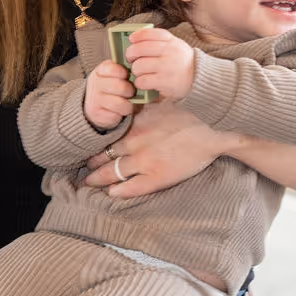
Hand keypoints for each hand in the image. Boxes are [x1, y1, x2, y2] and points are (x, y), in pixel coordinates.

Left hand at [83, 99, 235, 196]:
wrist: (213, 129)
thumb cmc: (190, 112)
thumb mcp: (161, 102)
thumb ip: (143, 107)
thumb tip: (129, 104)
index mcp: (135, 124)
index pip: (106, 136)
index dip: (94, 144)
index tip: (87, 147)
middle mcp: (134, 143)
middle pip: (102, 156)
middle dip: (90, 164)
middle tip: (82, 169)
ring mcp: (144, 161)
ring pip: (111, 173)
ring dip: (98, 179)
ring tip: (90, 183)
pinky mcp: (157, 177)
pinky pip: (130, 188)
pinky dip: (118, 191)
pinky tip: (112, 193)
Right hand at [84, 59, 134, 129]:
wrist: (96, 105)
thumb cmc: (113, 87)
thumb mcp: (117, 74)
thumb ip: (126, 68)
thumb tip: (142, 69)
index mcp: (101, 71)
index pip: (113, 69)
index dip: (123, 73)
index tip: (126, 76)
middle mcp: (95, 84)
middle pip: (120, 87)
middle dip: (129, 91)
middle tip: (131, 93)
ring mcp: (94, 100)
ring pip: (119, 104)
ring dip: (127, 105)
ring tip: (127, 103)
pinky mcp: (96, 115)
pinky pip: (114, 116)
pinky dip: (120, 115)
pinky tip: (119, 112)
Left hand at [126, 27, 195, 101]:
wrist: (200, 80)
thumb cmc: (183, 63)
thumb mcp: (176, 46)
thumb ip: (161, 42)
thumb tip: (136, 38)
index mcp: (172, 41)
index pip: (150, 33)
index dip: (137, 35)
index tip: (131, 39)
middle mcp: (170, 51)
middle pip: (140, 49)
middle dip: (130, 54)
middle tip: (131, 60)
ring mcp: (167, 66)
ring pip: (139, 65)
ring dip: (135, 71)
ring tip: (140, 73)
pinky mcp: (165, 81)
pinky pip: (143, 80)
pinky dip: (139, 82)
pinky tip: (143, 83)